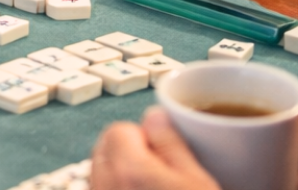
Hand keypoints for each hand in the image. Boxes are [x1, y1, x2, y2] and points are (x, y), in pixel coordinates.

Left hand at [92, 107, 220, 189]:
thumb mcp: (197, 180)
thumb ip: (171, 143)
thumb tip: (155, 115)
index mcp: (129, 168)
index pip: (118, 130)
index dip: (143, 137)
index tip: (163, 152)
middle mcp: (104, 183)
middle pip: (105, 150)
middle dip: (129, 153)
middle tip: (160, 170)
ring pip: (101, 173)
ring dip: (120, 173)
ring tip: (152, 185)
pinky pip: (101, 188)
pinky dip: (115, 187)